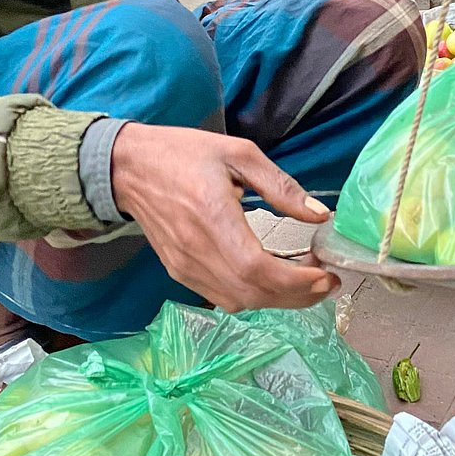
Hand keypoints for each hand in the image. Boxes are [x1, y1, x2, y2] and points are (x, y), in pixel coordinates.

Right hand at [110, 122, 341, 312]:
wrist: (128, 167)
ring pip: (239, 302)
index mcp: (213, 217)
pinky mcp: (179, 272)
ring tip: (305, 282)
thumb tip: (319, 214)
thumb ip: (280, 186)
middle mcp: (197, 251)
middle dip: (297, 296)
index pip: (257, 268)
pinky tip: (272, 279)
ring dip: (277, 299)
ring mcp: (185, 267)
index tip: (325, 275)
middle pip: (252, 294)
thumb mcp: (238, 153)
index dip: (296, 281)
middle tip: (327, 282)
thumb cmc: (183, 153)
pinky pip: (222, 297)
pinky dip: (253, 296)